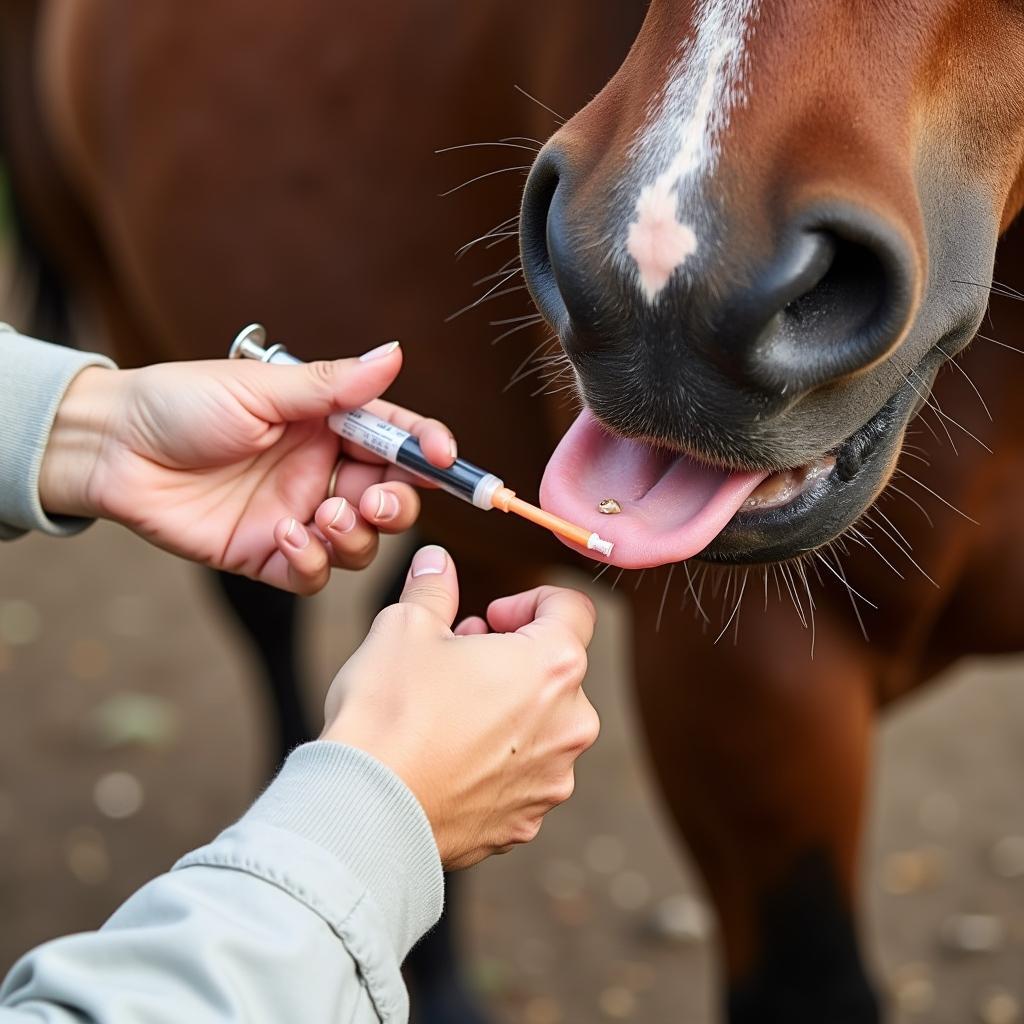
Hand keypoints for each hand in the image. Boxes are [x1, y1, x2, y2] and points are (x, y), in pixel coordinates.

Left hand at [38, 343, 455, 592]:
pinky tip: (282, 535)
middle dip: (398, 504)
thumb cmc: (180, 403)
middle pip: (391, 498)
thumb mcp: (260, 390)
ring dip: (354, 534)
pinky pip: (312, 574)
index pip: (396, 439)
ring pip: (360, 542)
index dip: (427, 451)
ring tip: (320, 515)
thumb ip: (332, 385)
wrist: (112, 448)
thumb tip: (394, 354)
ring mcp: (297, 515)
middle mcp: (321, 471)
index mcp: (327, 424)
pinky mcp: (267, 554)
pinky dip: (310, 561)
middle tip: (375, 499)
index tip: (443, 458)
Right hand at [322, 545, 600, 869]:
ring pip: (540, 725)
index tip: (491, 616)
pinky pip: (520, 775)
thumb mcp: (404, 627)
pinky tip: (444, 758)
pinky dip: (493, 760)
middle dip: (511, 657)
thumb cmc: (390, 713)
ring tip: (446, 709)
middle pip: (556, 670)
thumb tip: (436, 563)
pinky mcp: (525, 821)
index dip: (530, 600)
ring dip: (505, 709)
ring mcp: (552, 779)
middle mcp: (570, 724)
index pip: (573, 608)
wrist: (365, 814)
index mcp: (554, 666)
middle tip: (456, 659)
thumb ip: (433, 588)